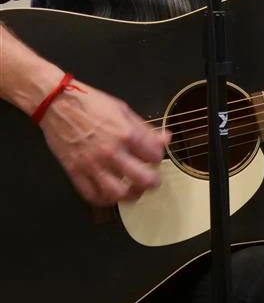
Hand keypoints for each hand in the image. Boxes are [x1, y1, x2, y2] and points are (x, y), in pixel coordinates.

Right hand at [38, 81, 170, 205]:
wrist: (59, 104)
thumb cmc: (90, 103)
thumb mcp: (123, 110)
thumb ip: (145, 128)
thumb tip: (165, 138)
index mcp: (126, 133)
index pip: (154, 156)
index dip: (158, 158)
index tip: (154, 158)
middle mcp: (111, 152)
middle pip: (141, 179)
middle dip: (152, 182)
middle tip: (152, 181)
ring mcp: (92, 164)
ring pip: (117, 193)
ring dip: (130, 195)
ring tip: (133, 190)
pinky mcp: (75, 172)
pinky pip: (92, 195)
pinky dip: (103, 199)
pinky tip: (109, 194)